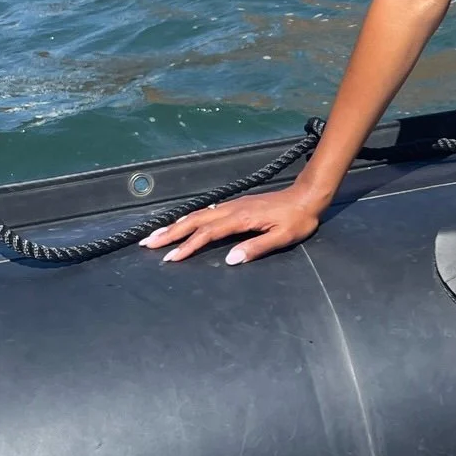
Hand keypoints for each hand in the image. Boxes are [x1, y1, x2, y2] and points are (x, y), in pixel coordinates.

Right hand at [140, 184, 327, 264]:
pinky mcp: (236, 205)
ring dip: (175, 225)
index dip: (188, 246)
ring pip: (198, 215)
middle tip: (148, 244)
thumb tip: (230, 260)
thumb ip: (257, 248)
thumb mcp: (283, 237)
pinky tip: (181, 224)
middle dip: (170, 233)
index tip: (171, 258)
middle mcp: (232, 209)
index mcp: (241, 219)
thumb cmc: (298, 219)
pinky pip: (206, 212)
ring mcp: (232, 205)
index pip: (207, 234)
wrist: (307, 195)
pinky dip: (189, 219)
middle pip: (194, 221)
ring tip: (156, 235)